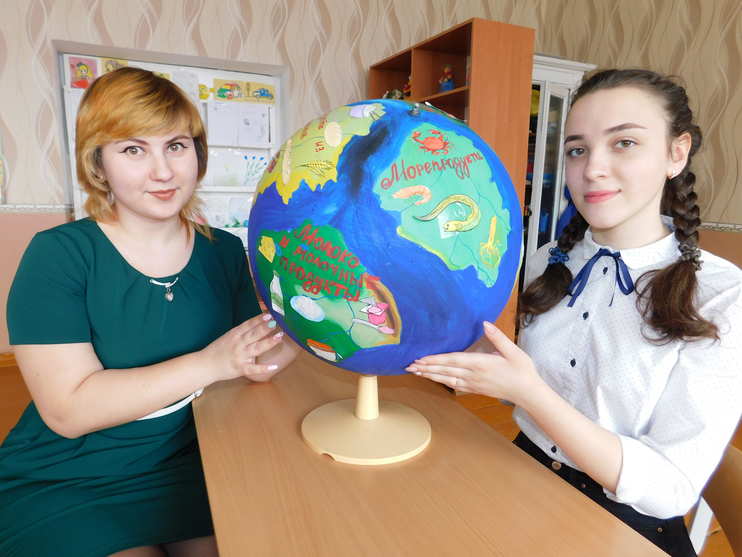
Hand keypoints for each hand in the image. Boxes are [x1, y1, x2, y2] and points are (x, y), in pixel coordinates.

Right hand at [201, 313, 285, 382]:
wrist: (205, 365)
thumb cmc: (218, 350)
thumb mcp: (228, 337)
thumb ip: (242, 332)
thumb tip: (258, 324)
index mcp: (234, 334)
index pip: (248, 325)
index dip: (259, 319)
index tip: (269, 314)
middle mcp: (238, 344)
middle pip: (254, 334)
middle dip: (266, 328)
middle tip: (277, 322)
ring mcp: (240, 356)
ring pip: (257, 348)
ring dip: (269, 342)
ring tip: (279, 336)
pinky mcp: (241, 368)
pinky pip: (254, 368)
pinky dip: (264, 368)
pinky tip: (274, 366)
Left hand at [405, 322, 540, 403]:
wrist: (527, 392)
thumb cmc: (521, 370)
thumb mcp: (513, 351)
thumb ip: (497, 336)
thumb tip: (484, 322)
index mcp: (480, 363)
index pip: (453, 360)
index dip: (435, 359)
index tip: (420, 358)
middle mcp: (473, 375)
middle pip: (445, 370)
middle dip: (426, 367)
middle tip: (409, 365)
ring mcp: (473, 384)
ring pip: (446, 379)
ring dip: (430, 375)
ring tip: (415, 371)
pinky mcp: (474, 389)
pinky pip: (453, 385)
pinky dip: (441, 381)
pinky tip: (433, 379)